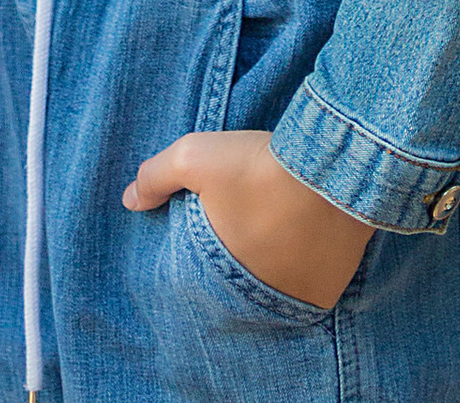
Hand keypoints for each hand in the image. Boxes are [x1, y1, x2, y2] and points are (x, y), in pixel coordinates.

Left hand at [124, 128, 370, 305]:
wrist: (329, 167)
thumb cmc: (257, 165)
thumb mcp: (195, 156)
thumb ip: (156, 176)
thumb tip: (130, 200)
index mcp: (221, 275)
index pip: (202, 281)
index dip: (207, 256)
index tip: (215, 235)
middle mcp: (257, 300)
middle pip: (240, 284)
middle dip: (240, 259)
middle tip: (250, 228)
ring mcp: (294, 301)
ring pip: (275, 289)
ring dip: (272, 268)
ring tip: (277, 232)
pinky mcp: (326, 294)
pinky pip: (307, 288)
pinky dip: (303, 270)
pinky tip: (303, 240)